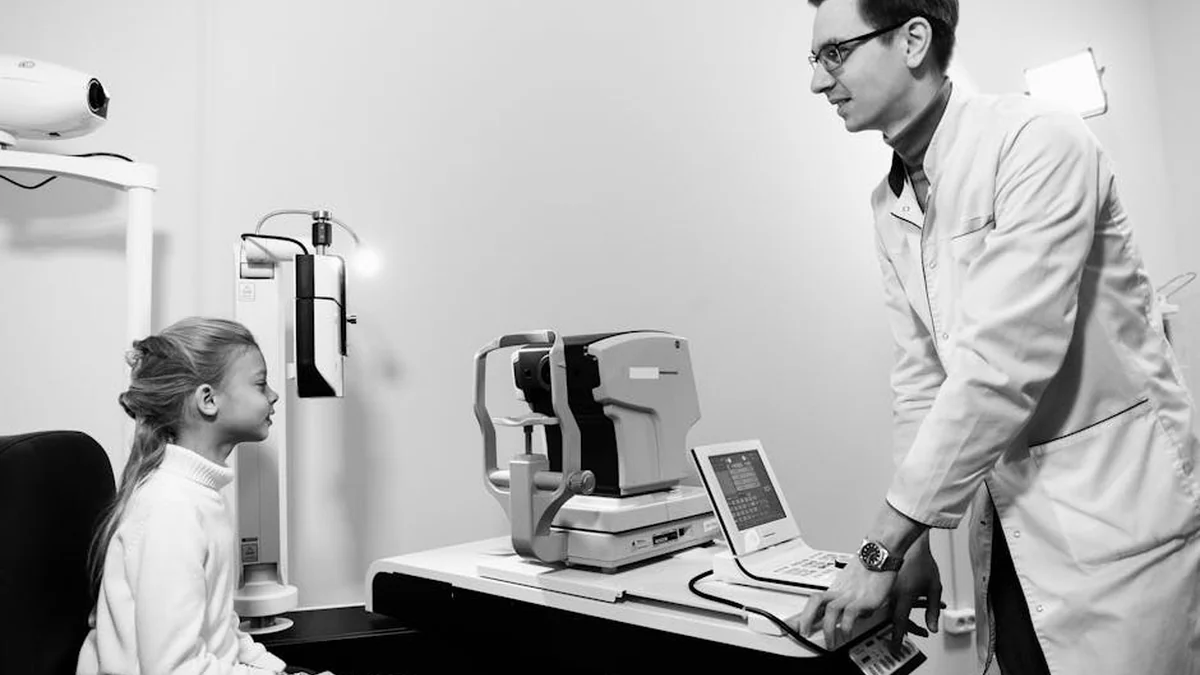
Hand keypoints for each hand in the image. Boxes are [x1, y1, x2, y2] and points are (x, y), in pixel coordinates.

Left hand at [798, 560, 896, 648]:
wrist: (880, 552)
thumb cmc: (870, 565)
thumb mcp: (854, 581)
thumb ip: (848, 596)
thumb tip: (848, 612)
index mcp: (836, 588)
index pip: (814, 601)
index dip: (802, 614)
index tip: (791, 625)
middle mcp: (840, 591)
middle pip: (815, 602)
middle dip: (805, 619)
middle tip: (803, 634)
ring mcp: (851, 595)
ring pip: (831, 610)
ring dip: (828, 629)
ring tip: (830, 644)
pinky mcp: (864, 599)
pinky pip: (850, 613)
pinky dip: (847, 626)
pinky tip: (847, 634)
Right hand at [887, 535, 942, 653]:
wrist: (910, 543)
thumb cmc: (921, 561)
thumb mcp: (934, 588)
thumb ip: (933, 610)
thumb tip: (932, 626)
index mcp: (902, 597)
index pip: (899, 623)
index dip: (897, 637)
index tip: (895, 647)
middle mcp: (892, 594)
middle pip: (896, 618)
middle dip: (910, 628)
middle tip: (919, 633)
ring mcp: (888, 588)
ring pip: (895, 608)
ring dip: (911, 616)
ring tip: (924, 619)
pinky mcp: (888, 583)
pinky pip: (894, 598)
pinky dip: (907, 604)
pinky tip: (921, 603)